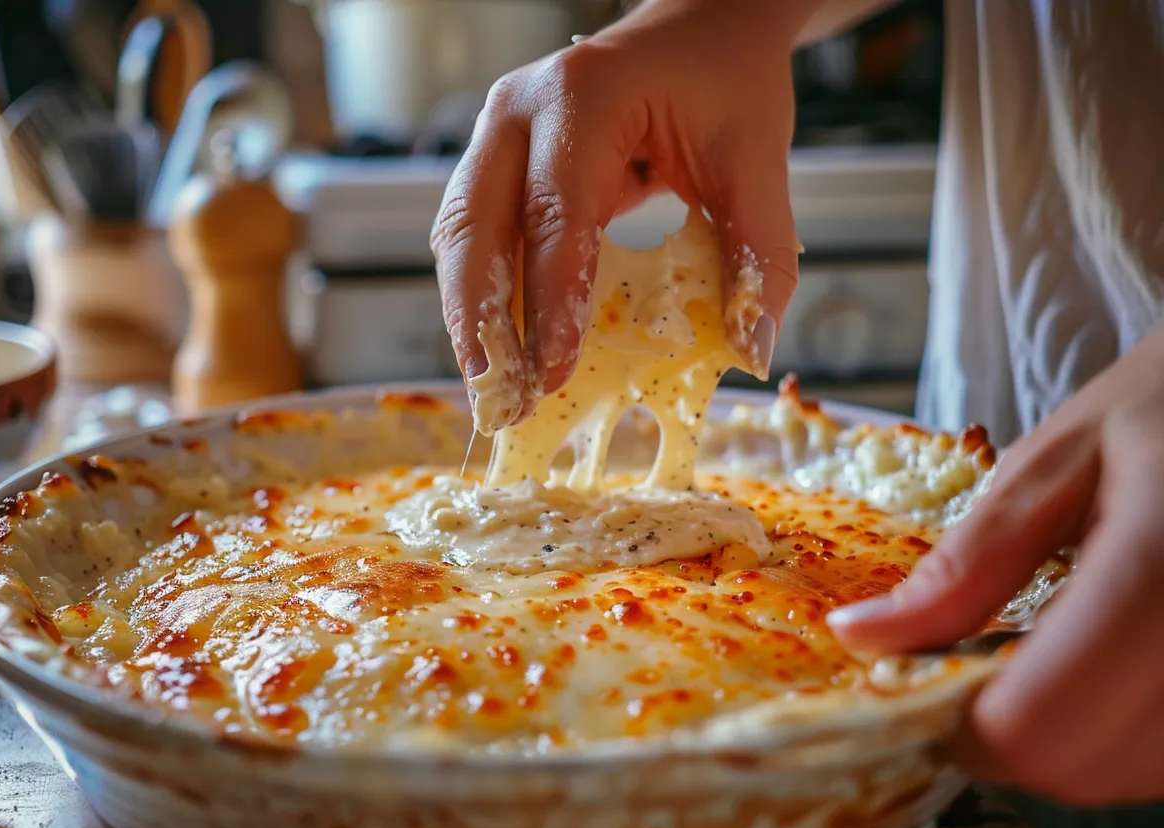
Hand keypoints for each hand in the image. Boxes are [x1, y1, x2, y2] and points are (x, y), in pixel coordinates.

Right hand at [430, 0, 810, 432]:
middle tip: (498, 398)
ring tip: (490, 386)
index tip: (552, 373)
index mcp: (583, 98)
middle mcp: (521, 110)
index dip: (548, 301)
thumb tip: (750, 350)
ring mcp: (499, 132)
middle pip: (475, 227)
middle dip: (481, 322)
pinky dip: (481, 292)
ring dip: (469, 315)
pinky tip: (498, 344)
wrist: (702, 27)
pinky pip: (474, 232)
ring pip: (459, 234)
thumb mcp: (756, 157)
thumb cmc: (725, 80)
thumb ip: (760, 252)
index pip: (554, 214)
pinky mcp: (498, 159)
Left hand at [829, 325, 1163, 805]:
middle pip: (1089, 768)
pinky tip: (1100, 663)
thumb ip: (963, 567)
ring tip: (1047, 655)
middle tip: (976, 669)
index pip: (1039, 719)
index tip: (924, 689)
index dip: (963, 729)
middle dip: (1012, 738)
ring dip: (1072, 742)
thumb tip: (859, 637)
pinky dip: (1121, 728)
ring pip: (1136, 773)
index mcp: (1156, 564)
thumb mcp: (1049, 468)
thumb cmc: (1158, 412)